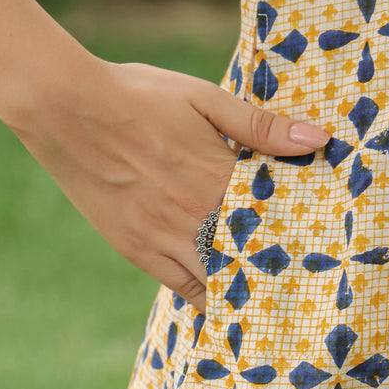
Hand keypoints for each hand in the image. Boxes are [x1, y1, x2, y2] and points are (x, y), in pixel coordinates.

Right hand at [10, 59, 330, 314]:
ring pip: (220, 283)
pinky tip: (221, 291)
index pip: (279, 220)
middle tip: (302, 272)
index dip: (303, 233)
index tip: (322, 241)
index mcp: (219, 177)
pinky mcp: (136, 249)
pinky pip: (183, 288)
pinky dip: (207, 295)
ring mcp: (163, 239)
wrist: (66, 106)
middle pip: (255, 261)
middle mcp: (196, 217)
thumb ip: (259, 125)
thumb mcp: (202, 97)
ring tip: (268, 289)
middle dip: (279, 268)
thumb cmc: (137, 94)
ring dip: (244, 285)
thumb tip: (318, 139)